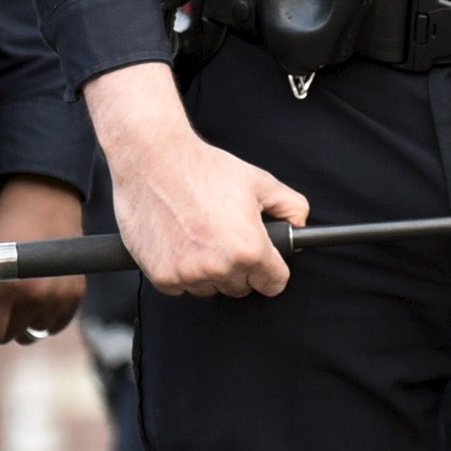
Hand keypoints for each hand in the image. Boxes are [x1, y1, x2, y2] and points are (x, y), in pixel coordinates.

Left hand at [0, 179, 86, 346]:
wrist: (44, 206)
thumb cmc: (4, 232)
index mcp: (7, 291)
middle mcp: (38, 298)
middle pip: (14, 336)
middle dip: (0, 329)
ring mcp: (61, 297)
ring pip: (38, 332)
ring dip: (25, 324)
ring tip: (18, 307)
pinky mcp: (78, 293)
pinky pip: (59, 322)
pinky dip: (46, 319)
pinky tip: (37, 303)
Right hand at [88, 65, 305, 297]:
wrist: (152, 162)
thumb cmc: (204, 170)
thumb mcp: (261, 183)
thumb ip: (291, 208)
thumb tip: (298, 228)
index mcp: (249, 250)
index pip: (274, 284)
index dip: (272, 271)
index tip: (266, 263)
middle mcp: (219, 268)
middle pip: (241, 287)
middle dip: (240, 268)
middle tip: (228, 239)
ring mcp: (187, 274)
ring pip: (210, 288)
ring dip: (209, 271)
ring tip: (202, 237)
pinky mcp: (161, 276)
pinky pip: (180, 287)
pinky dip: (181, 271)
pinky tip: (180, 243)